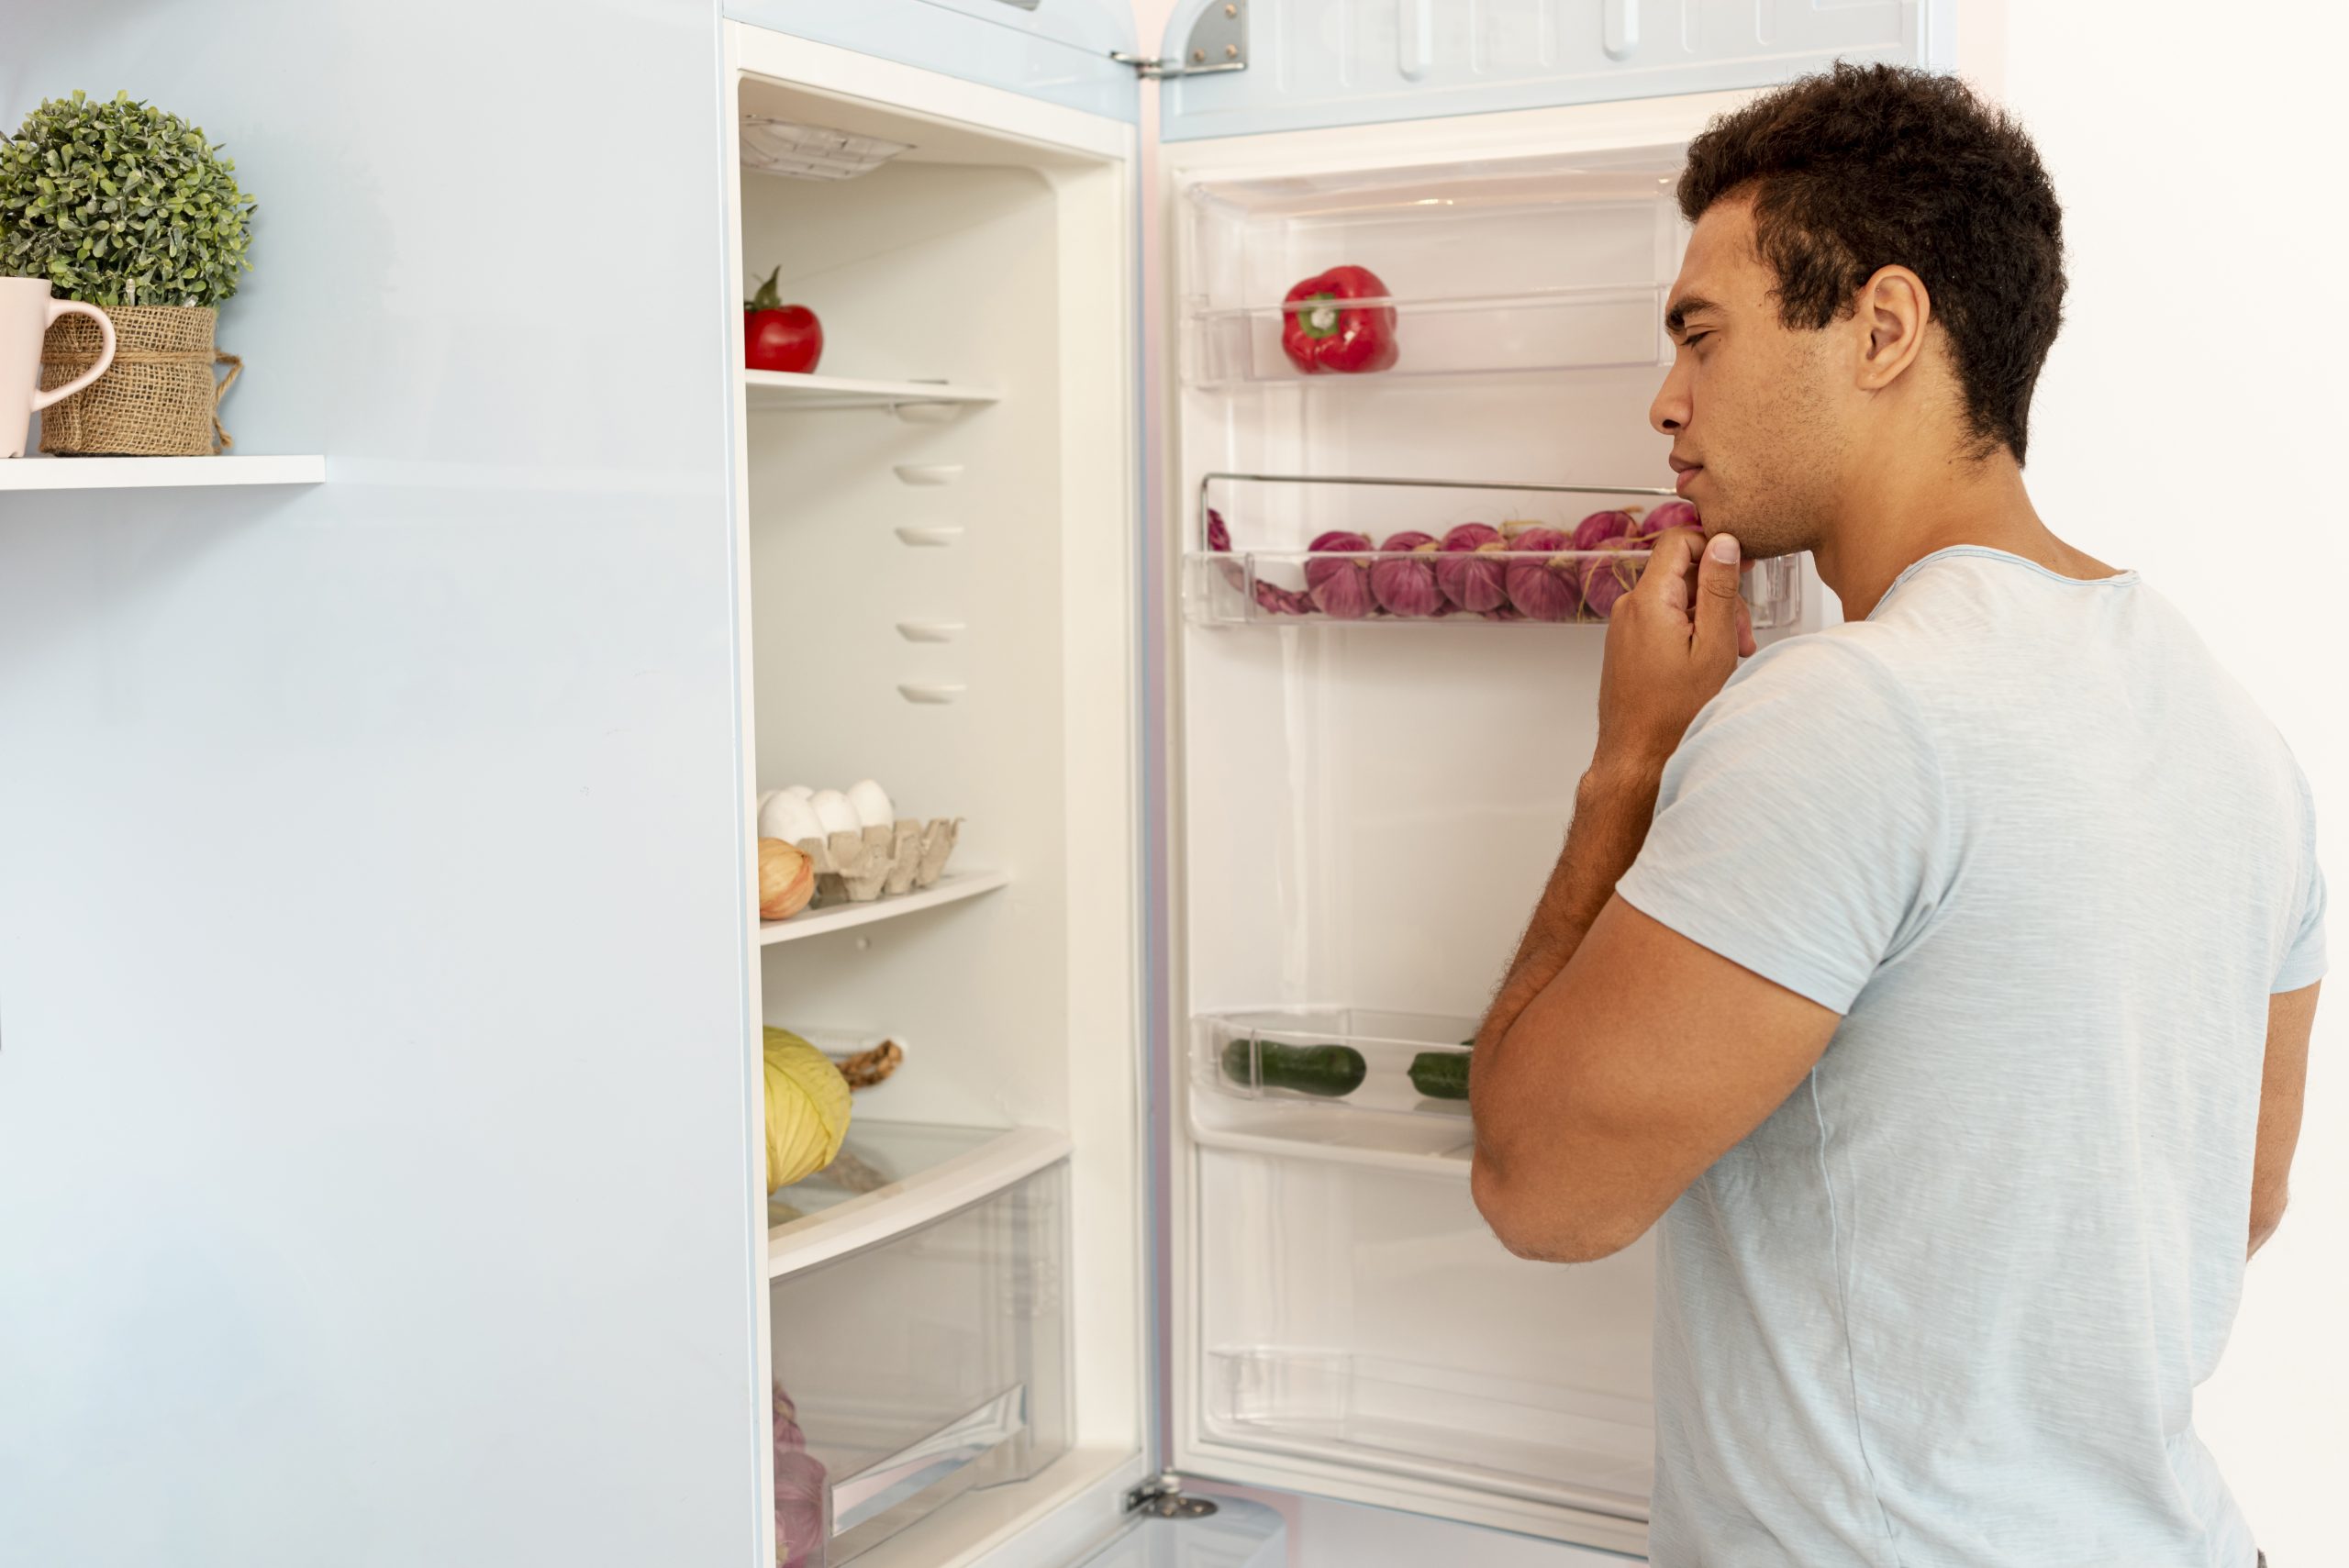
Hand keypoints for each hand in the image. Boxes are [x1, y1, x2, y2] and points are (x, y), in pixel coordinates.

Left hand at [1592, 529, 1754, 774]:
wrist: (1637, 755)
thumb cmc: (1673, 713)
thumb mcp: (1713, 646)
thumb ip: (1719, 590)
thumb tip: (1724, 543)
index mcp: (1649, 600)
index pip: (1678, 539)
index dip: (1713, 545)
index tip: (1740, 566)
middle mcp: (1630, 607)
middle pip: (1682, 572)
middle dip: (1719, 594)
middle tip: (1741, 633)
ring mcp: (1625, 626)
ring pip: (1677, 598)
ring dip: (1709, 618)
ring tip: (1729, 653)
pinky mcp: (1628, 643)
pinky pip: (1663, 619)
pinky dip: (1690, 631)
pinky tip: (1708, 660)